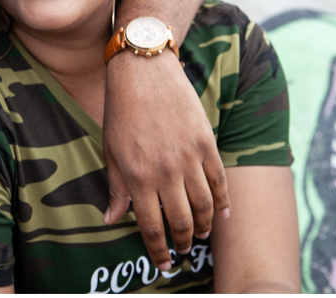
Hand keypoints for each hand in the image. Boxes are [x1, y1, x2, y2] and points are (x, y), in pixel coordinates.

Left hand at [99, 52, 226, 270]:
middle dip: (182, 242)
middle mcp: (165, 171)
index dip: (158, 251)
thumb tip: (111, 221)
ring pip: (204, 205)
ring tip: (200, 234)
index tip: (162, 263)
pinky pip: (219, 180)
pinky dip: (224, 201)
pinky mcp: (206, 143)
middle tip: (182, 250)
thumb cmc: (122, 112)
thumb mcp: (111, 152)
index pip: (152, 227)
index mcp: (138, 177)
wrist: (144, 72)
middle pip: (181, 221)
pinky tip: (223, 214)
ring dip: (204, 225)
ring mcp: (189, 157)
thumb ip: (116, 189)